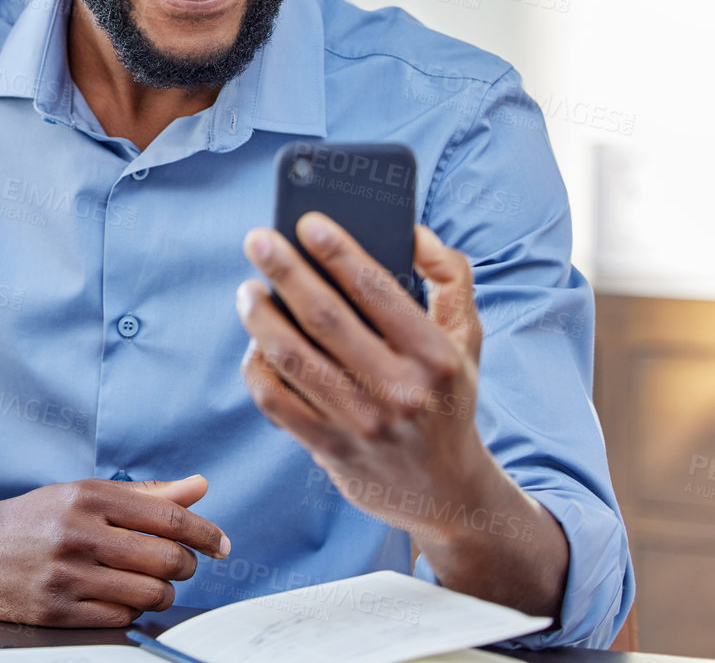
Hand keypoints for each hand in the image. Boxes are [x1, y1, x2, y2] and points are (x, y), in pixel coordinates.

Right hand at [0, 475, 230, 626]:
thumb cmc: (35, 519)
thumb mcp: (85, 494)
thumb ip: (146, 494)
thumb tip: (199, 487)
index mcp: (88, 497)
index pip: (168, 517)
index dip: (205, 533)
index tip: (221, 544)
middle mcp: (78, 533)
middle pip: (166, 558)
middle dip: (185, 565)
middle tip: (178, 564)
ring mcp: (67, 574)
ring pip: (150, 594)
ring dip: (162, 592)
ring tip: (151, 584)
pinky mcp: (58, 610)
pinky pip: (122, 619)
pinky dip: (132, 612)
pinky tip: (120, 599)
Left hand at [237, 214, 492, 537]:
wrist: (448, 493)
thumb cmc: (447, 396)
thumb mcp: (466, 338)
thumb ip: (449, 276)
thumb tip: (412, 230)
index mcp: (435, 356)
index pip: (378, 291)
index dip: (338, 252)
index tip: (306, 221)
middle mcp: (400, 391)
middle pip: (325, 319)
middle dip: (285, 272)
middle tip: (257, 240)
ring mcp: (362, 424)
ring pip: (293, 358)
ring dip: (261, 318)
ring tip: (248, 290)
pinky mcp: (330, 449)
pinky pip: (276, 401)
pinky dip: (257, 368)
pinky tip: (255, 344)